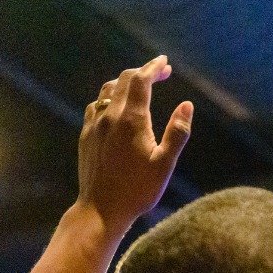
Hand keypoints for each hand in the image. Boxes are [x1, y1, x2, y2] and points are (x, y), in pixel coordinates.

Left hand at [77, 55, 192, 234]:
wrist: (101, 209)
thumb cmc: (137, 190)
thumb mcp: (165, 164)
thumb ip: (177, 133)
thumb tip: (187, 105)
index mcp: (131, 120)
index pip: (141, 81)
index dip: (153, 68)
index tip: (165, 63)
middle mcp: (110, 116)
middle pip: (124, 80)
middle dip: (143, 72)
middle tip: (160, 72)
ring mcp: (95, 125)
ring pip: (108, 90)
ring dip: (125, 82)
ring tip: (140, 85)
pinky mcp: (86, 135)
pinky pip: (96, 105)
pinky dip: (109, 97)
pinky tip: (115, 105)